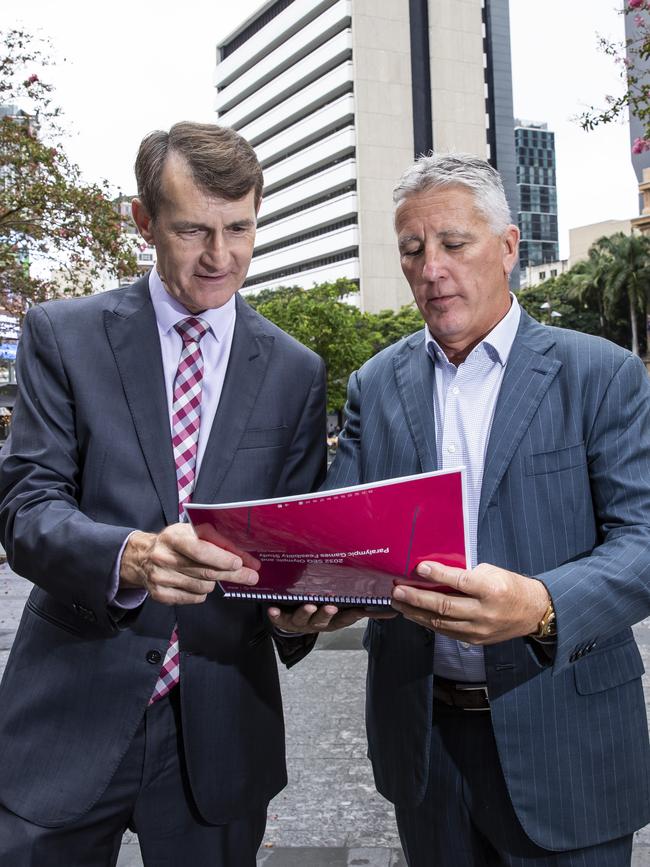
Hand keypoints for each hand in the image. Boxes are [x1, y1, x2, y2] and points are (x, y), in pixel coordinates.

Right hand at [119, 523, 259, 605]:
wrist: (141, 557)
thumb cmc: (174, 542)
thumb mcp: (189, 532)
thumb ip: (213, 540)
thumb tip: (242, 555)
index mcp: (172, 538)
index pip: (200, 550)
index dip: (222, 558)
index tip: (239, 562)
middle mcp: (164, 558)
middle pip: (205, 571)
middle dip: (232, 574)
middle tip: (251, 576)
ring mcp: (160, 578)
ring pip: (202, 587)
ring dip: (214, 582)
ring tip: (212, 574)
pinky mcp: (159, 595)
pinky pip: (193, 598)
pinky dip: (201, 593)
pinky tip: (198, 583)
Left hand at [267, 603, 395, 633]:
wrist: (292, 621)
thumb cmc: (320, 610)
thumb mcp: (339, 609)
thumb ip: (359, 606)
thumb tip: (387, 606)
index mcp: (331, 621)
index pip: (345, 619)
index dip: (353, 615)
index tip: (363, 609)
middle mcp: (316, 624)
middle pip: (323, 621)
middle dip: (327, 613)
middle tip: (331, 606)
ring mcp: (299, 623)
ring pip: (303, 619)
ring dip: (306, 612)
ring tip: (309, 605)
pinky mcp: (282, 620)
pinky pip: (279, 618)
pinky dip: (276, 615)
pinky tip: (272, 609)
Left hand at [391, 561, 549, 644]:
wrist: (532, 612)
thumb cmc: (509, 585)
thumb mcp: (491, 571)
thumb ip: (465, 573)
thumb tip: (435, 572)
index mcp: (491, 589)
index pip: (460, 581)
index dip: (437, 574)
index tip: (418, 568)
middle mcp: (484, 612)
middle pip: (445, 606)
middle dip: (417, 598)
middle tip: (397, 591)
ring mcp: (479, 629)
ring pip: (441, 622)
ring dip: (415, 612)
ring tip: (398, 602)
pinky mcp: (474, 640)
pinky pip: (446, 631)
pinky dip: (427, 622)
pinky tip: (414, 614)